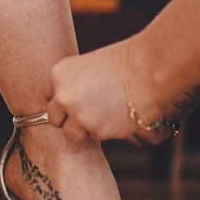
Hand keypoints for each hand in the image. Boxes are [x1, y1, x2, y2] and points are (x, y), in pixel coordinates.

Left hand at [46, 38, 199, 145]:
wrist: (149, 70)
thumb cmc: (126, 62)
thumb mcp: (91, 66)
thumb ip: (76, 84)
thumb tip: (72, 101)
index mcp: (59, 74)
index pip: (49, 97)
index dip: (63, 102)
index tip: (76, 102)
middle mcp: (63, 96)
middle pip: (55, 119)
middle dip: (69, 119)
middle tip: (89, 113)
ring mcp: (78, 116)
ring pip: (73, 133)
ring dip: (86, 128)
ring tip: (107, 113)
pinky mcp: (96, 131)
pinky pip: (95, 137)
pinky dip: (106, 130)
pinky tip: (119, 115)